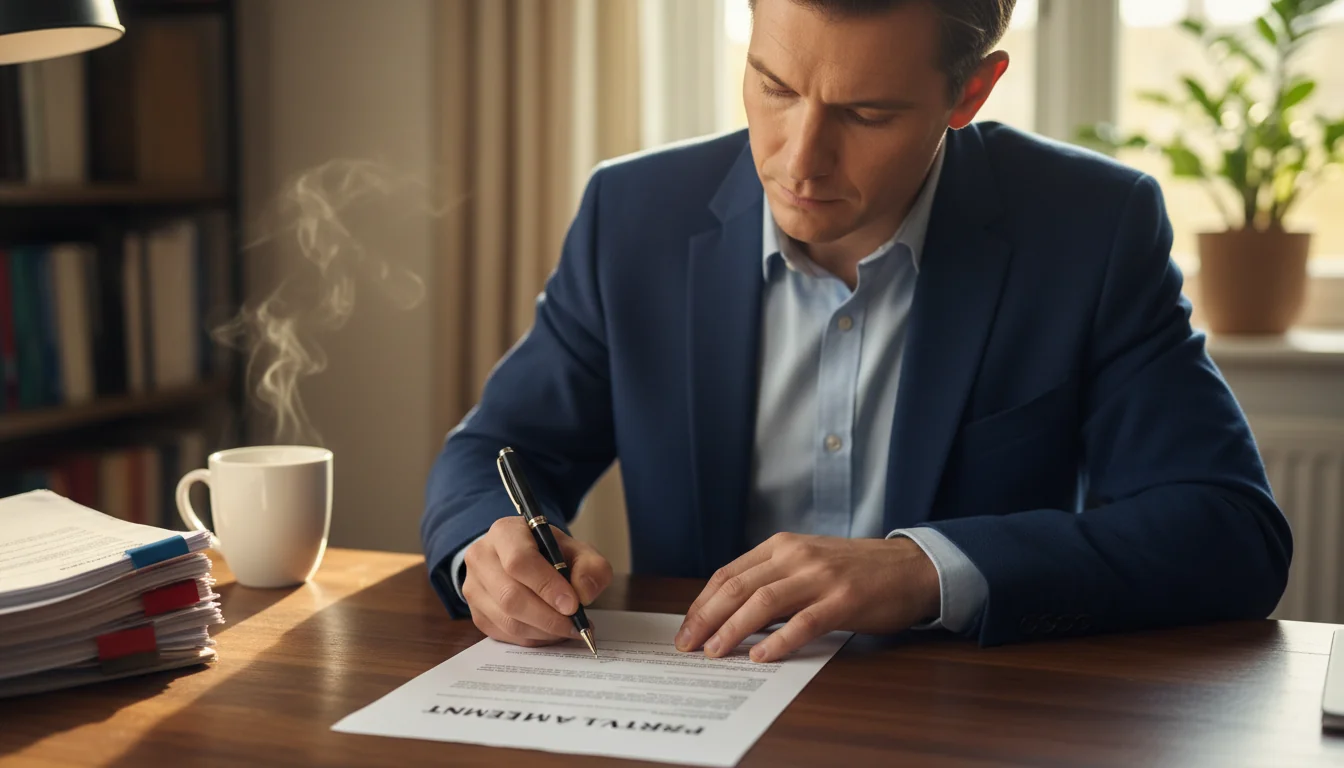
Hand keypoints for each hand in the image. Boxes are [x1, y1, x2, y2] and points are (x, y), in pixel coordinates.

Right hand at [462, 516, 613, 646]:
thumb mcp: (578, 551)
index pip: (519, 561)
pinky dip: (533, 638)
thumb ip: (591, 568)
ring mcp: (474, 587)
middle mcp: (482, 557)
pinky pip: (504, 634)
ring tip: (568, 629)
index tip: (572, 605)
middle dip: (548, 617)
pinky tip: (551, 632)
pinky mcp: (476, 613)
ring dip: (543, 631)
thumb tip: (583, 594)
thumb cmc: (551, 554)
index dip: (546, 586)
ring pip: (507, 620)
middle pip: (510, 596)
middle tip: (576, 625)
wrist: (526, 560)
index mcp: (505, 532)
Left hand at [674, 533, 939, 662]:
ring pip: (764, 602)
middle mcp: (796, 556)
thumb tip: (730, 615)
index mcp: (782, 545)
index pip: (728, 574)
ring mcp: (820, 576)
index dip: (701, 603)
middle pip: (738, 587)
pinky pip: (804, 622)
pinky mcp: (844, 600)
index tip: (686, 629)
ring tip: (715, 652)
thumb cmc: (855, 570)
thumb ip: (772, 580)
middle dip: (707, 618)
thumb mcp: (806, 562)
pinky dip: (779, 640)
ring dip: (734, 629)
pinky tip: (761, 656)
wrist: (910, 567)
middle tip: (688, 645)